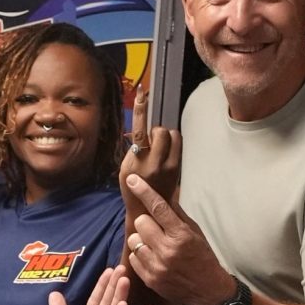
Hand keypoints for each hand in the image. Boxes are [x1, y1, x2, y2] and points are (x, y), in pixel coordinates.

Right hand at [119, 85, 180, 206]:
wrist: (147, 210)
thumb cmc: (132, 188)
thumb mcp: (126, 168)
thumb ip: (134, 150)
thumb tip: (140, 132)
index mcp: (136, 161)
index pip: (139, 131)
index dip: (141, 110)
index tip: (142, 94)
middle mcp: (154, 163)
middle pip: (161, 131)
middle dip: (156, 131)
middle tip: (150, 141)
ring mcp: (168, 166)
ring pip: (173, 136)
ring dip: (166, 136)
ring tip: (158, 148)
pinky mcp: (177, 168)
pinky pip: (178, 145)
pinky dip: (172, 144)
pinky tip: (165, 153)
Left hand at [124, 174, 233, 304]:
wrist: (209, 290)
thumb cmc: (203, 257)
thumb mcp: (195, 232)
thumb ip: (177, 215)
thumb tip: (164, 194)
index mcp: (181, 235)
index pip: (159, 208)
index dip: (144, 191)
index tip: (132, 180)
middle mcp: (168, 250)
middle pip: (141, 222)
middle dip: (147, 222)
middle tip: (157, 229)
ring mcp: (157, 266)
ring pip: (133, 239)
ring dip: (141, 239)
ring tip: (154, 245)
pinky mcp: (150, 279)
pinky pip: (132, 257)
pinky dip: (140, 255)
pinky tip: (152, 257)